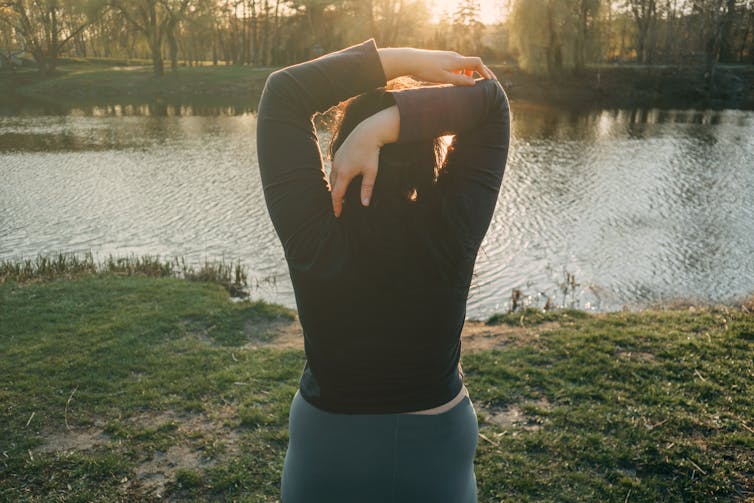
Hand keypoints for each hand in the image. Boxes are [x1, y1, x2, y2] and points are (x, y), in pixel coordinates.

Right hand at [330, 123, 379, 217]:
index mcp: (344, 174)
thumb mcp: (371, 172)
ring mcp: (336, 159)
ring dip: (335, 188)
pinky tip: (342, 180)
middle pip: (333, 187)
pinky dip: (336, 178)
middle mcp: (337, 167)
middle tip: (340, 207)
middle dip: (335, 198)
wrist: (367, 132)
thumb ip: (367, 189)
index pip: (337, 195)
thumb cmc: (371, 152)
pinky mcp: (338, 154)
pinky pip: (334, 170)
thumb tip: (364, 204)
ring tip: (341, 196)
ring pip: (332, 178)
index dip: (337, 206)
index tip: (338, 214)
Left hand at [379, 47, 496, 85]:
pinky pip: (457, 64)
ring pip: (465, 64)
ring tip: (470, 85)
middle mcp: (455, 56)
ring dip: (470, 73)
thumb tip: (474, 84)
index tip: (490, 81)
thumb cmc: (427, 70)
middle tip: (488, 82)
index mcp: (457, 61)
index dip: (485, 71)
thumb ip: (459, 81)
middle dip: (481, 72)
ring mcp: (449, 56)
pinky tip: (457, 79)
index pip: (477, 63)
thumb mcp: (444, 78)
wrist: (412, 60)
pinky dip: (462, 72)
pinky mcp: (443, 58)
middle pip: (473, 63)